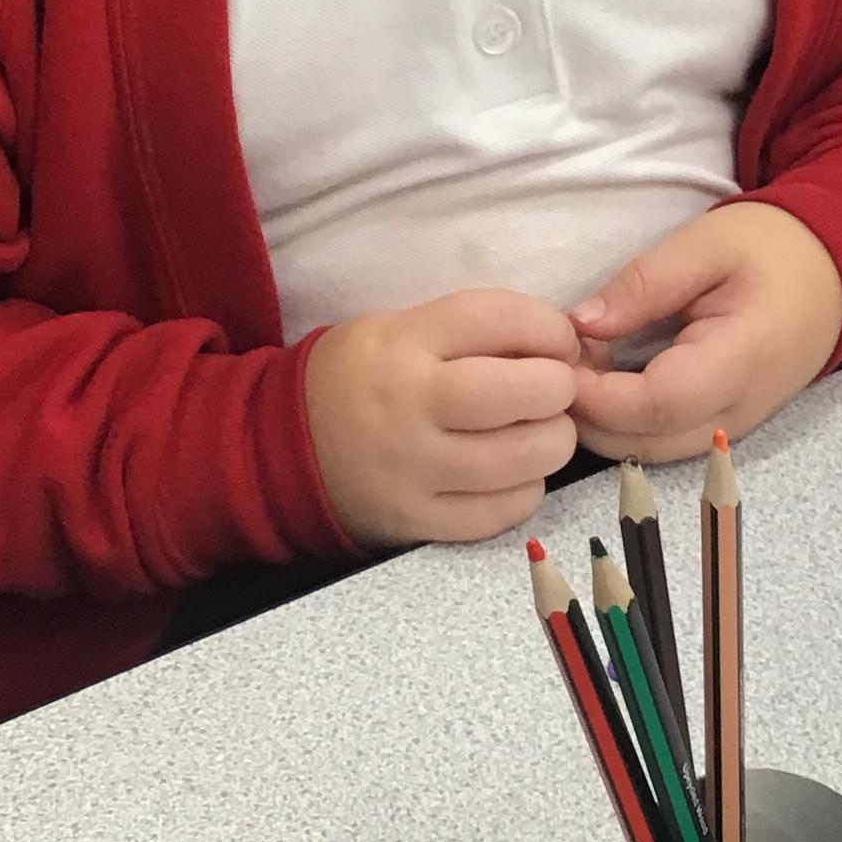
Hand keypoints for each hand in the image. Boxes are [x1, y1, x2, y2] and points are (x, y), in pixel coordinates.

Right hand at [303, 289, 580, 548]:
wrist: (279, 452)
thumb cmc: (356, 380)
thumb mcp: (398, 329)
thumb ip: (472, 331)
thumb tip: (562, 347)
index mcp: (403, 343)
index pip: (500, 319)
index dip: (550, 328)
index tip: (559, 341)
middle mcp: (409, 405)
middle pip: (526, 392)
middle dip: (560, 388)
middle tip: (553, 391)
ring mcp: (414, 470)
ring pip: (526, 458)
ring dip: (552, 442)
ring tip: (537, 432)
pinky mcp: (418, 522)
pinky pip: (503, 510)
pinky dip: (524, 490)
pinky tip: (511, 474)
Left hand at [567, 205, 841, 464]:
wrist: (834, 271)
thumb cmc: (772, 249)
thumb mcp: (706, 244)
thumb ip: (643, 285)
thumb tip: (580, 325)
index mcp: (740, 361)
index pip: (655, 403)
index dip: (596, 393)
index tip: (558, 360)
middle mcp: (737, 411)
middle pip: (644, 442)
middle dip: (588, 414)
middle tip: (556, 363)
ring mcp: (732, 428)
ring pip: (649, 452)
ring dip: (603, 423)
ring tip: (580, 368)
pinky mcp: (723, 429)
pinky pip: (663, 442)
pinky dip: (625, 424)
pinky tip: (607, 381)